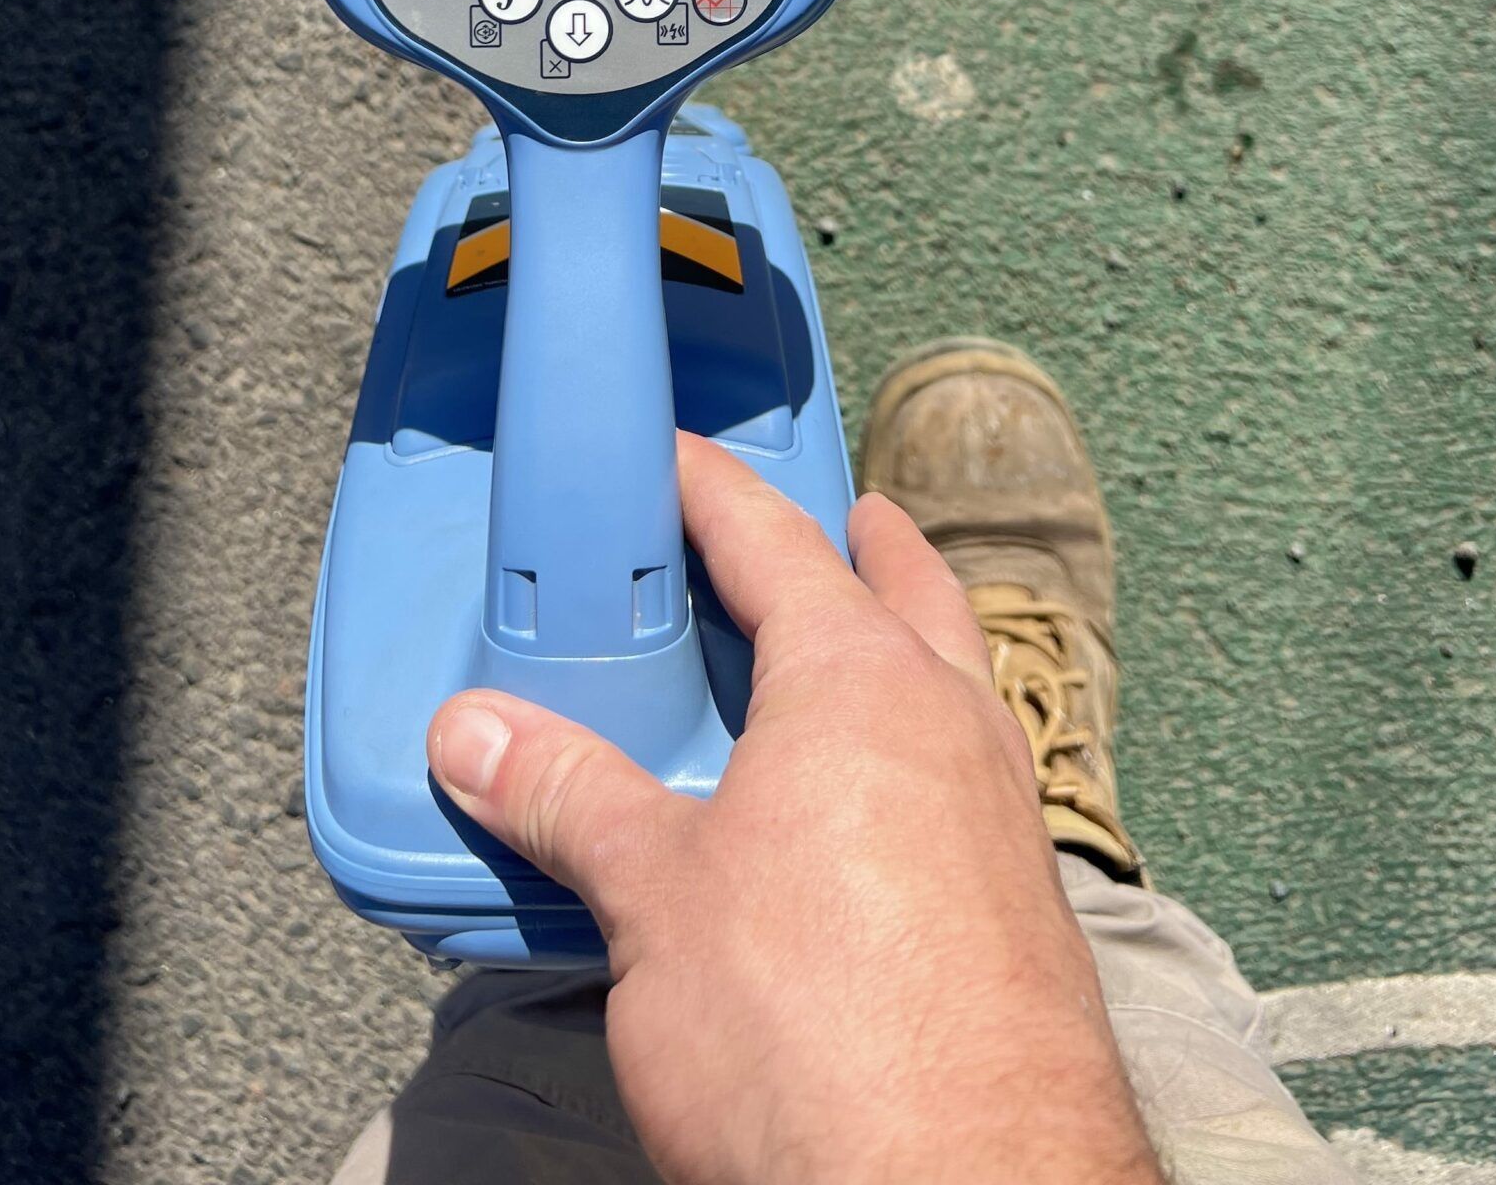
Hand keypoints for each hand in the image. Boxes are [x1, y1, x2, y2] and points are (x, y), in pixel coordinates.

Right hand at [428, 432, 1162, 1184]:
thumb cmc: (822, 1037)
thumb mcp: (652, 901)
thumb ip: (566, 798)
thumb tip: (475, 732)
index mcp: (858, 679)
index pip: (773, 537)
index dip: (713, 488)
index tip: (678, 457)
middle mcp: (950, 721)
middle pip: (904, 587)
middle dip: (858, 544)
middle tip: (818, 520)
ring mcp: (1002, 813)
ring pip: (950, 681)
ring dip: (899, 647)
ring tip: (832, 661)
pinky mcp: (1020, 906)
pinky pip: (962, 778)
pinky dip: (913, 752)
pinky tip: (863, 814)